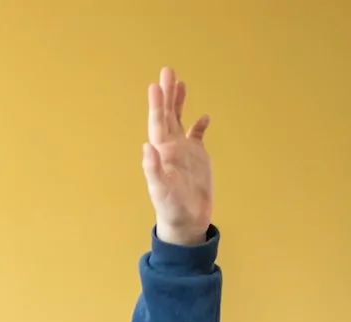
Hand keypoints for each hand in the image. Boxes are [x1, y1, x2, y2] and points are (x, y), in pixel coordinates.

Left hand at [142, 66, 211, 245]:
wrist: (186, 222)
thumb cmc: (171, 208)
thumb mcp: (161, 190)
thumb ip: (153, 170)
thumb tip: (147, 147)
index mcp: (162, 152)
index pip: (158, 123)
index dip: (157, 104)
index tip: (156, 85)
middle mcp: (170, 148)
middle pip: (167, 115)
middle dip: (167, 93)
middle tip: (167, 70)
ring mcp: (183, 152)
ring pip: (179, 121)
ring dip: (179, 102)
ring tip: (180, 82)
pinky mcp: (197, 158)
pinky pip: (197, 137)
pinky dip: (199, 125)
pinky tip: (204, 116)